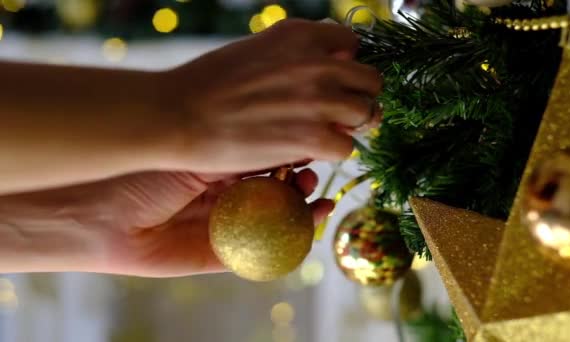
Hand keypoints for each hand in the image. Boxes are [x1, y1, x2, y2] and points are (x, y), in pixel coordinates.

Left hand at [0, 169, 332, 276]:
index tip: (316, 145)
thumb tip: (288, 136)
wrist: (103, 210)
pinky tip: (306, 224)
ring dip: (301, 212)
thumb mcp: (202, 151)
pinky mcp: (220, 256)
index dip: (293, 154)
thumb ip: (243, 151)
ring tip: (314, 196)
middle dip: (300, 182)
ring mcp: (224, 226)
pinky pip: (261, 253)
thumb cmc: (147, 167)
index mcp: (220, 166)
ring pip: (274, 222)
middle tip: (311, 173)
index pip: (268, 160)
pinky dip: (287, 243)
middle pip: (277, 191)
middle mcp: (226, 195)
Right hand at [160, 19, 382, 174]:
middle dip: (357, 97)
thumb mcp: (255, 49)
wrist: (177, 115)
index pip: (352, 43)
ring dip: (350, 127)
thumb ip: (294, 52)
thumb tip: (331, 61)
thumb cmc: (208, 84)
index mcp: (301, 34)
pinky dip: (332, 153)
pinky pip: (346, 148)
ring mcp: (318, 99)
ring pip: (366, 114)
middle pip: (370, 81)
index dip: (344, 65)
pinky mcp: (313, 137)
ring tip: (324, 133)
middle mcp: (317, 62)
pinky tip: (309, 151)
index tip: (331, 82)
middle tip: (338, 113)